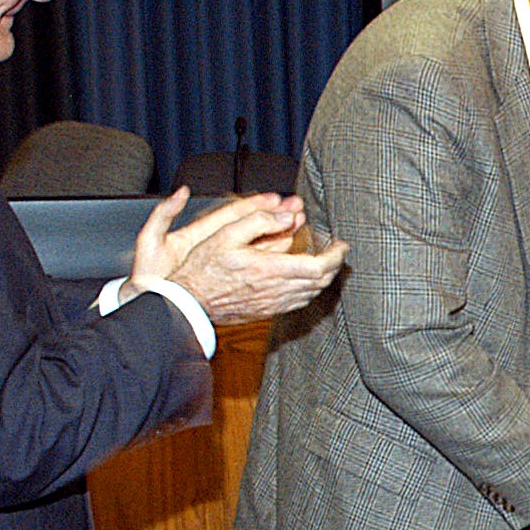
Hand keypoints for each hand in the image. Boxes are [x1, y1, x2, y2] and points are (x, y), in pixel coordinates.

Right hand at [135, 189, 346, 324]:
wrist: (188, 302)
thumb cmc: (202, 268)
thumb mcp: (225, 233)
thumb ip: (259, 221)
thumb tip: (288, 217)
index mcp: (269, 270)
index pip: (318, 267)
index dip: (335, 256)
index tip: (341, 244)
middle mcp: (276, 290)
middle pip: (320, 281)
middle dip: (334, 265)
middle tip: (335, 250)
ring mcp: (273, 304)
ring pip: (312, 293)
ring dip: (322, 277)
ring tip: (324, 260)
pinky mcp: (268, 312)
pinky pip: (299, 302)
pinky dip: (309, 288)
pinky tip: (304, 278)